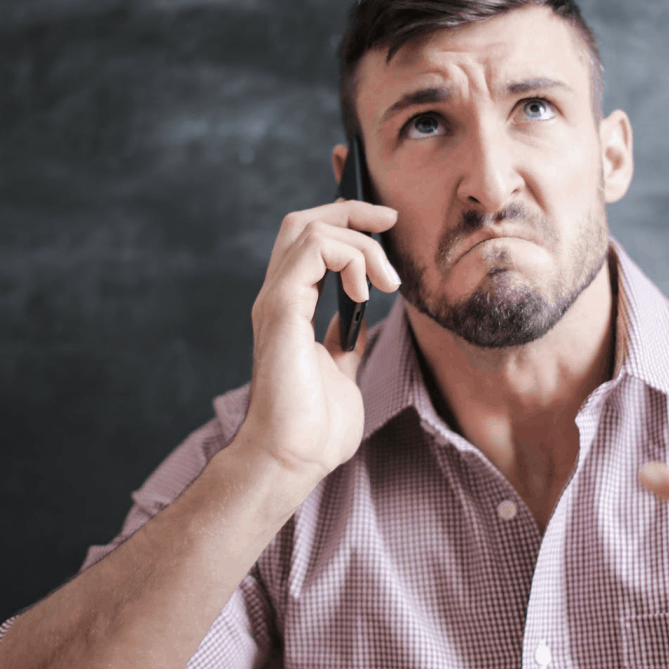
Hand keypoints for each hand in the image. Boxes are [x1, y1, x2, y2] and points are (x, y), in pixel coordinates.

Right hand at [233, 199, 400, 486]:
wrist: (292, 459)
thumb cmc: (313, 428)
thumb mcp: (341, 372)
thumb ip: (345, 341)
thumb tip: (359, 321)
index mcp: (292, 309)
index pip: (311, 242)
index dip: (347, 221)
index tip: (387, 225)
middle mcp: (280, 297)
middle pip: (303, 220)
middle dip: (351, 209)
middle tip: (391, 221)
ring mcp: (277, 301)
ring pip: (309, 227)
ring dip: (360, 243)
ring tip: (388, 282)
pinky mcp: (281, 309)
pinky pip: (314, 250)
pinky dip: (349, 258)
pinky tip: (367, 293)